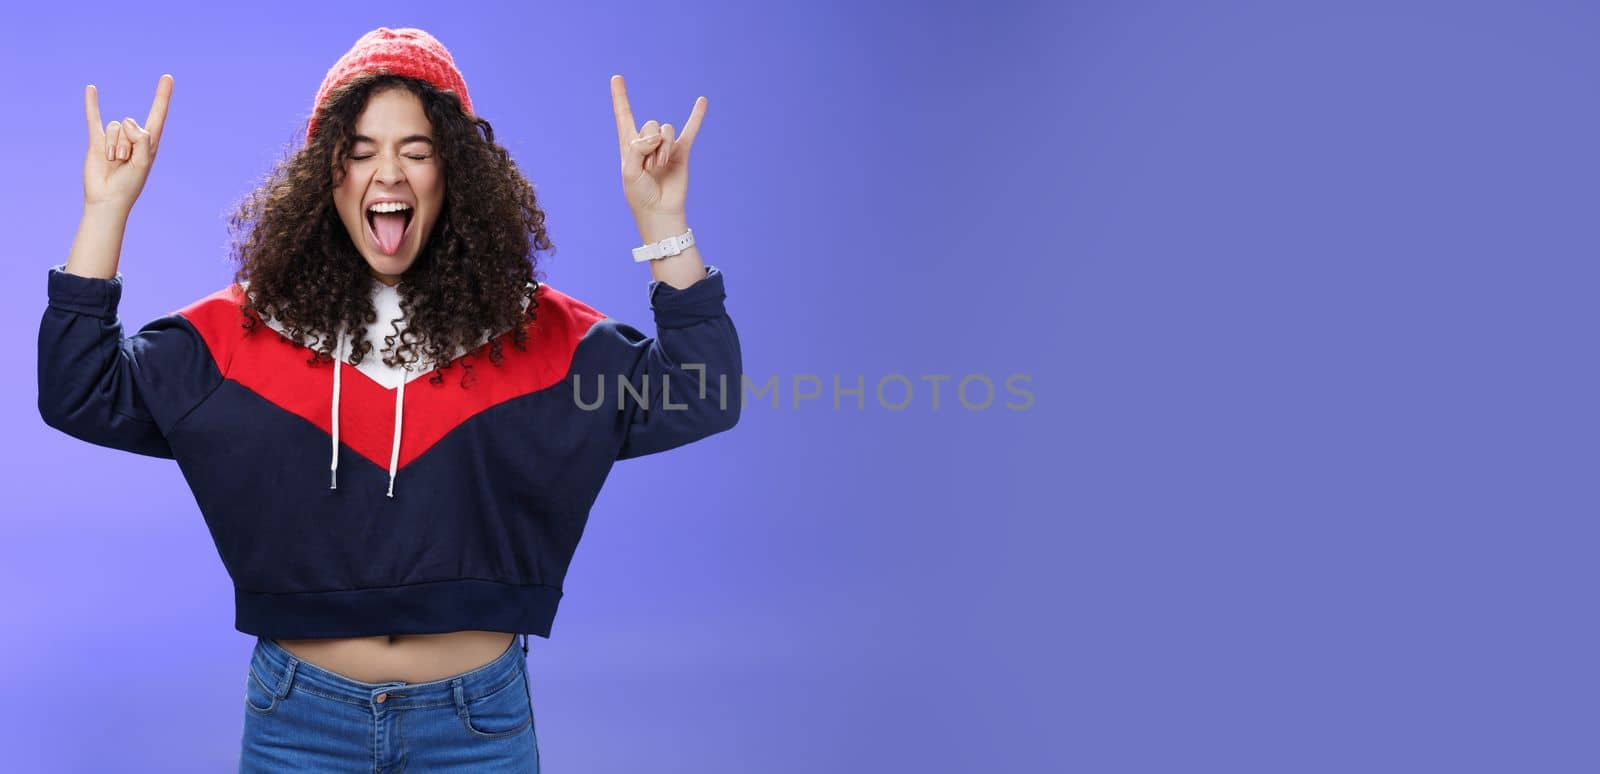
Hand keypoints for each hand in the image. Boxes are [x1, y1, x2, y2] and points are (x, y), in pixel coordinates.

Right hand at [83, 74, 172, 212]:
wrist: (107, 199)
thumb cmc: (129, 185)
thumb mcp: (144, 163)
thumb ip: (142, 140)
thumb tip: (128, 123)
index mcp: (150, 142)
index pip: (158, 114)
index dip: (162, 96)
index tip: (168, 77)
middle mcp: (133, 137)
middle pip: (131, 124)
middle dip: (128, 144)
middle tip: (126, 163)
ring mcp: (115, 138)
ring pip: (115, 127)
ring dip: (114, 146)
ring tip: (114, 162)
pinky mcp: (98, 141)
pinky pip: (94, 118)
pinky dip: (92, 103)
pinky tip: (92, 89)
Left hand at [610, 74, 704, 218]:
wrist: (660, 212)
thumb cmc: (640, 194)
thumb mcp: (629, 171)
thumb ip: (638, 148)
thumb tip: (657, 136)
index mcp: (629, 144)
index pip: (624, 115)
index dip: (620, 97)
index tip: (617, 78)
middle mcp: (647, 142)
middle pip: (650, 125)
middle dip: (650, 146)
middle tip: (649, 168)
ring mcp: (665, 146)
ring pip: (666, 131)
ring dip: (662, 150)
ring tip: (659, 168)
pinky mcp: (681, 152)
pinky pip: (690, 130)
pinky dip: (696, 116)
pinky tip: (702, 101)